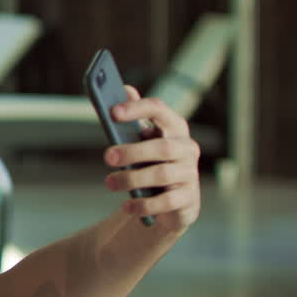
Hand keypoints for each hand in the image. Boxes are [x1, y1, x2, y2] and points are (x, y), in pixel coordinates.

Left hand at [102, 86, 201, 229]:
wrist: (168, 204)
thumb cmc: (150, 165)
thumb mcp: (140, 142)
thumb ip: (133, 120)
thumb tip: (125, 89)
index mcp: (174, 128)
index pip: (159, 110)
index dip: (137, 109)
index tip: (113, 112)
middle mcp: (187, 149)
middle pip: (161, 147)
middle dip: (132, 151)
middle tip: (107, 157)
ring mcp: (190, 174)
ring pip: (162, 175)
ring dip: (132, 179)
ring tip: (110, 183)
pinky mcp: (188, 200)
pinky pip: (166, 202)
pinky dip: (144, 205)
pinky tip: (127, 206)